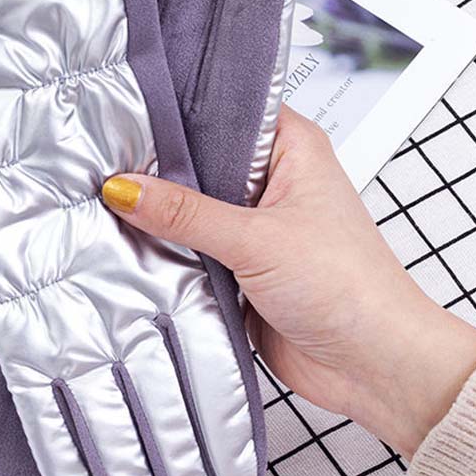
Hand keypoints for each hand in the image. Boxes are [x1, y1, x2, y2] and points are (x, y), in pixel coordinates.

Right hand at [102, 105, 475, 458]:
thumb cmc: (349, 288)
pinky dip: (171, 257)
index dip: (177, 113)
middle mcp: (273, 183)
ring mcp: (256, 228)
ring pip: (194, 212)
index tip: (125, 113)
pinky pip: (195, 253)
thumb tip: (126, 188)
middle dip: (161, 172)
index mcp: (291, 149)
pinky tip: (133, 251)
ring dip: (164, 220)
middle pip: (202, 164)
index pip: (224, 110)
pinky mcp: (243, 269)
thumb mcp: (258, 238)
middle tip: (104, 163)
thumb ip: (186, 213)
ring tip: (108, 207)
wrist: (371, 364)